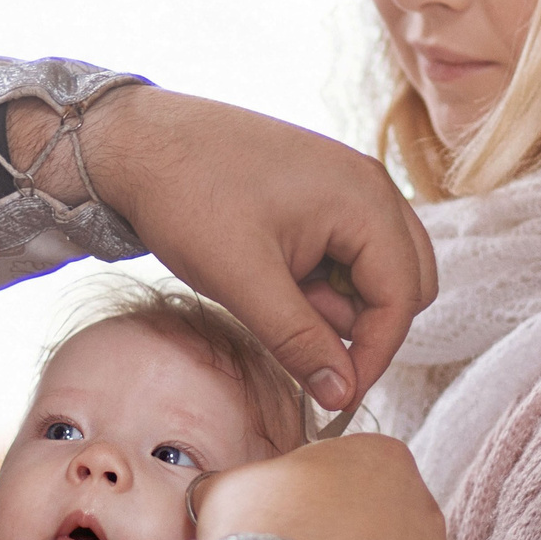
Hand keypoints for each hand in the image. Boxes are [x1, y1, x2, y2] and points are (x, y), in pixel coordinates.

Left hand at [11, 88, 437, 409]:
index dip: (374, 355)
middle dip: (362, 325)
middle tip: (298, 338)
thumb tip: (343, 395)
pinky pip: (344, 252)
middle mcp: (370, 187)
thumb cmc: (186, 196)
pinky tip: (267, 277)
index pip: (402, 298)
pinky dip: (318, 281)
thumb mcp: (242, 281)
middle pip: (405, 283)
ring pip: (374, 272)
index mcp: (365, 199)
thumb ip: (299, 340)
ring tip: (269, 297)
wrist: (136, 142)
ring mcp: (346, 186)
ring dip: (336, 304)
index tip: (335, 397)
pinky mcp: (320, 194)